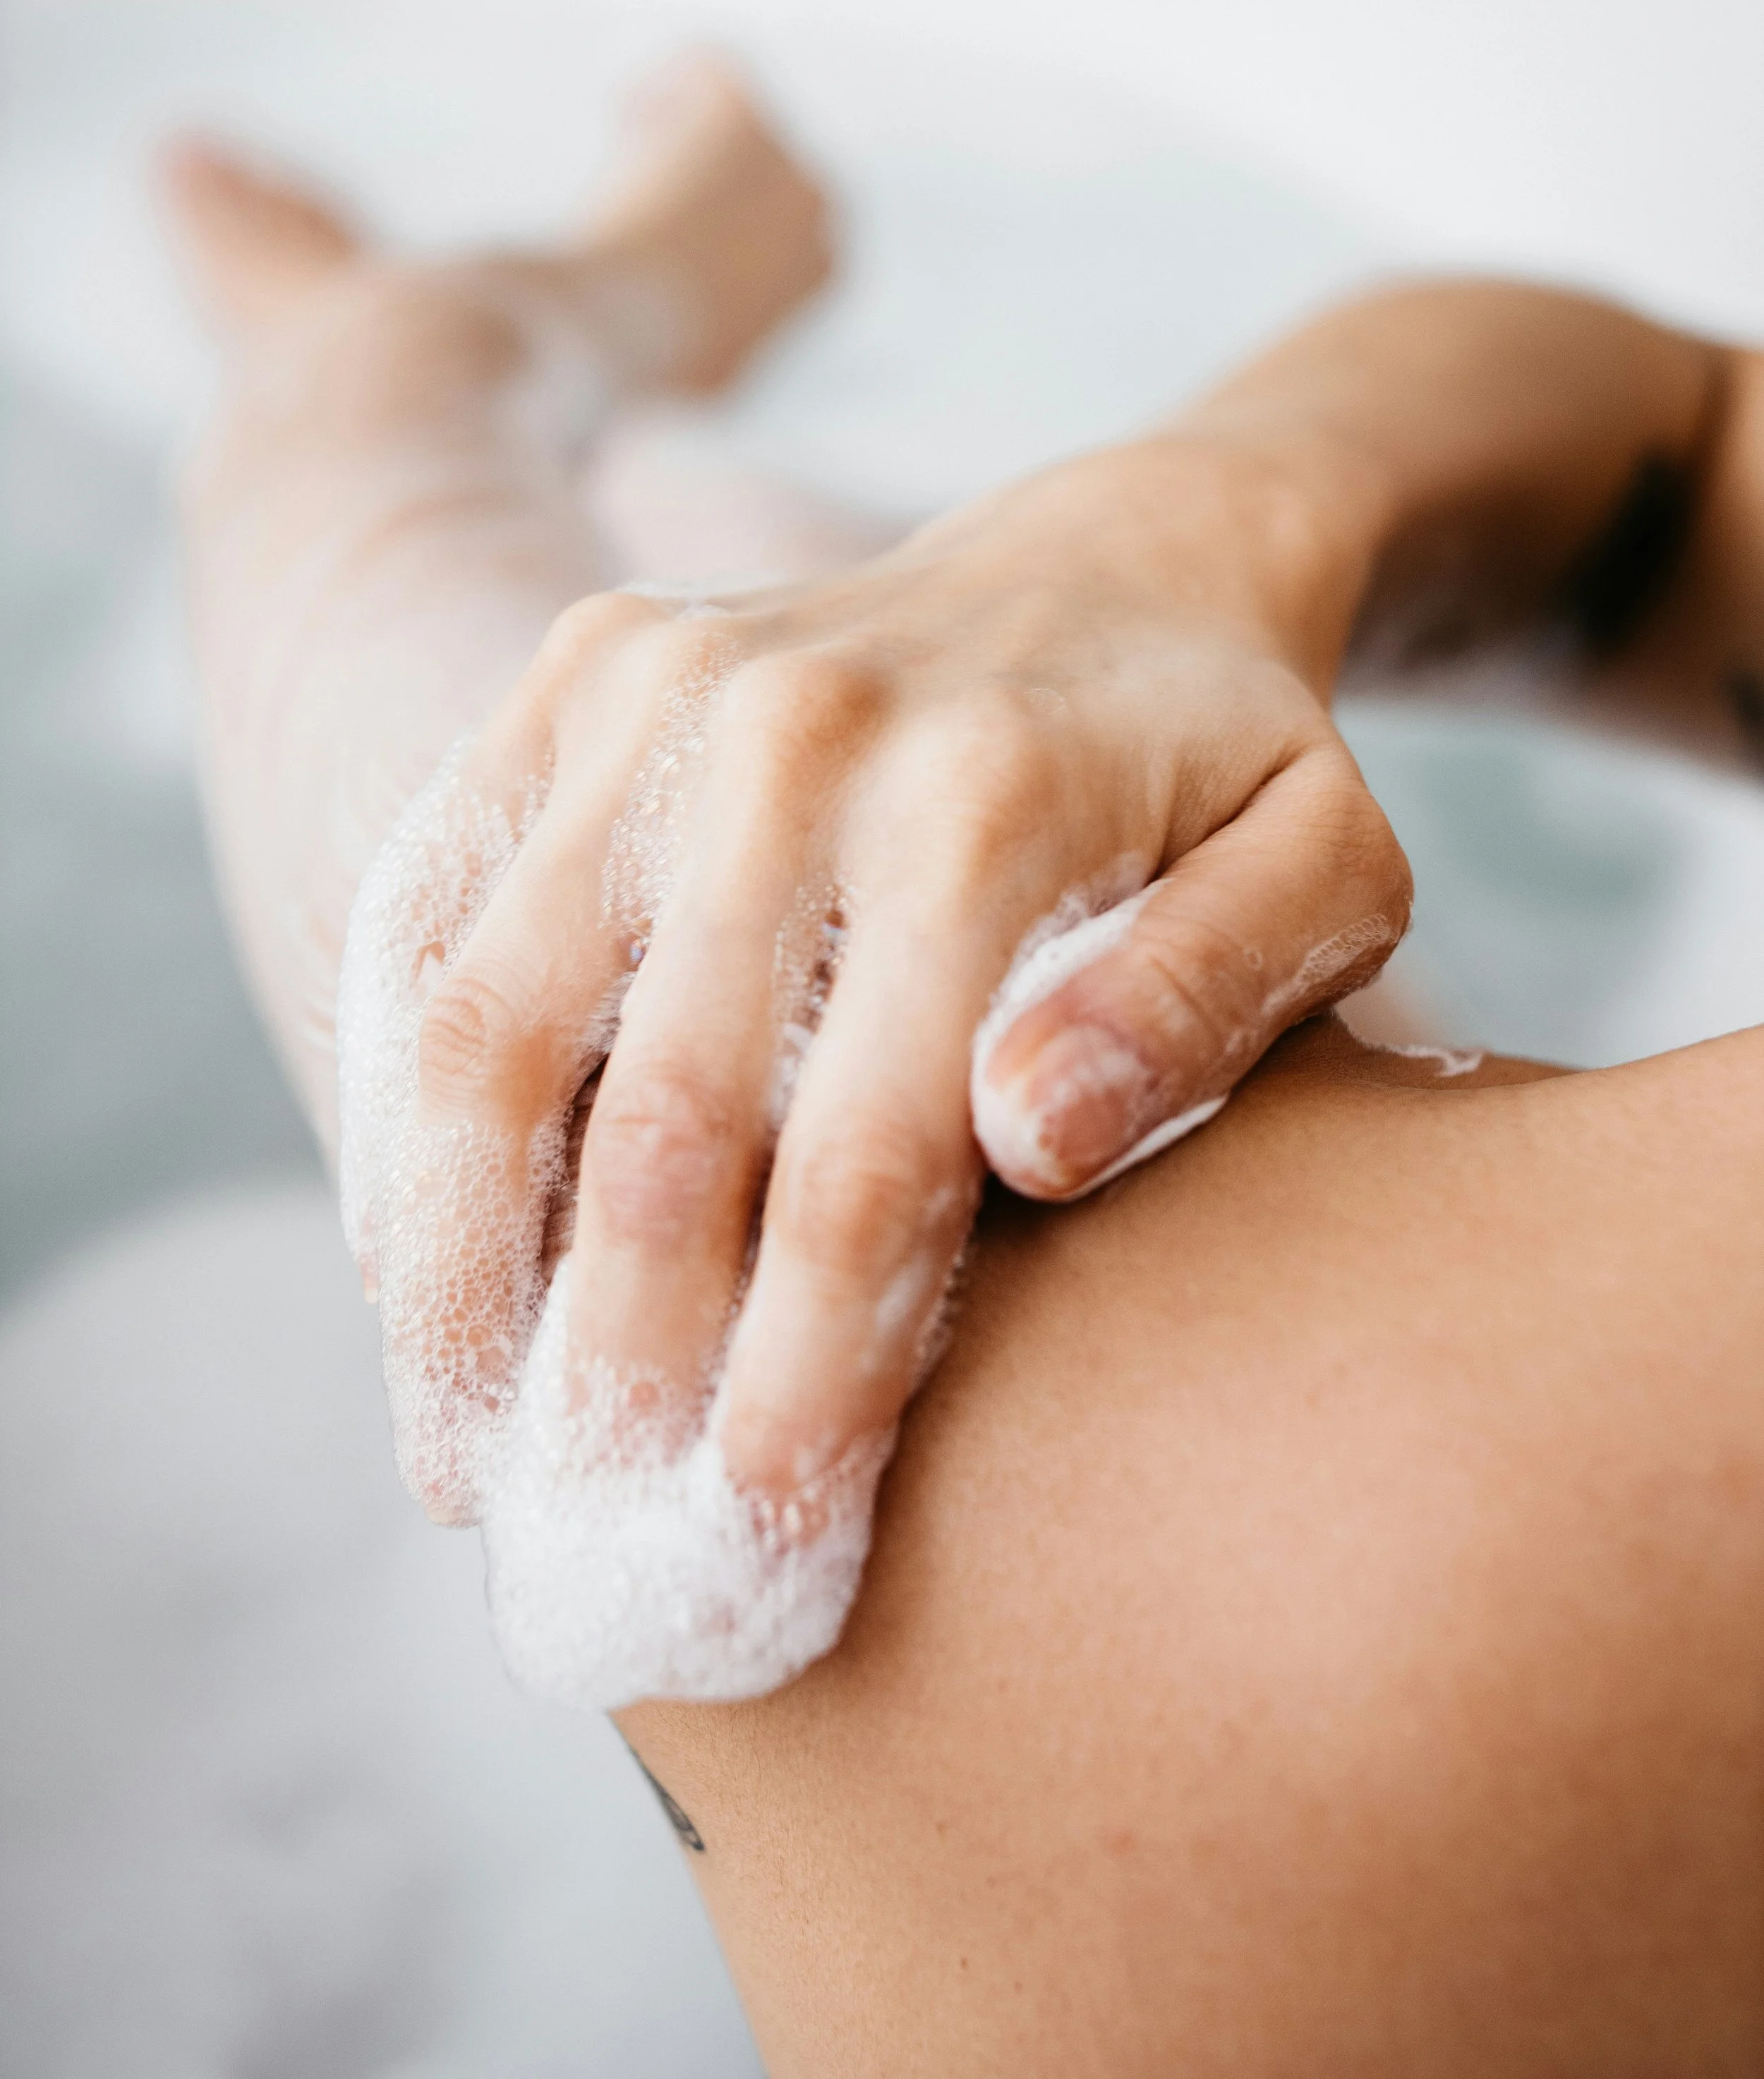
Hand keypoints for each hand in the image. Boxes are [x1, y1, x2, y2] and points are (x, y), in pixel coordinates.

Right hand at [346, 427, 1409, 1519]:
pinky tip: (410, 1256)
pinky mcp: (575, 666)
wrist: (1118, 559)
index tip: (766, 1558)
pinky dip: (399, 1097)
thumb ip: (1207, 1004)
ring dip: (455, 1273)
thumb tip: (1024, 1141)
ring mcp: (656, 684)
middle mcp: (794, 729)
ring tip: (457, 1459)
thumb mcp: (1327, 870)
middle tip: (594, 1565)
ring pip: (488, 1027)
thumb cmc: (1228, 764)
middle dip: (617, 1382)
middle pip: (656, 1124)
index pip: (862, 1165)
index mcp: (986, 803)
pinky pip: (432, 909)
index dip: (802, 1389)